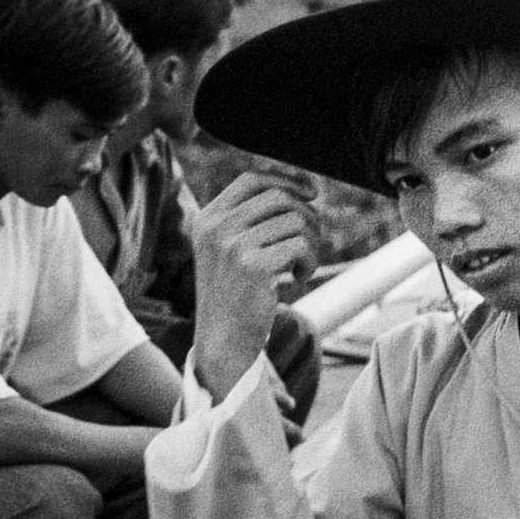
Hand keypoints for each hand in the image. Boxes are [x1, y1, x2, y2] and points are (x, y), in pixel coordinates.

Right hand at [192, 171, 315, 401]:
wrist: (223, 339)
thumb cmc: (236, 294)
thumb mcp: (230, 249)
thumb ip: (253, 219)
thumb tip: (304, 190)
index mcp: (208, 219)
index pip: (251, 179)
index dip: (287, 179)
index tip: (311, 192)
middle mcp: (216, 227)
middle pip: (280, 196)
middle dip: (307, 216)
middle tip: (309, 243)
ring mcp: (233, 245)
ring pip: (297, 221)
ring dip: (311, 244)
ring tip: (298, 267)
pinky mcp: (255, 266)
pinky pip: (302, 246)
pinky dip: (308, 263)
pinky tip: (295, 281)